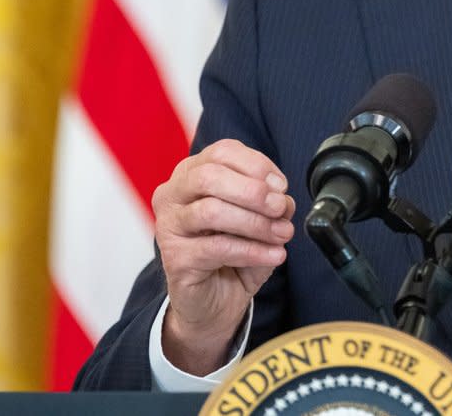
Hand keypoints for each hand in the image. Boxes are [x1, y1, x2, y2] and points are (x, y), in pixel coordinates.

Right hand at [153, 139, 295, 374]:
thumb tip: (282, 198)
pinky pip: (216, 248)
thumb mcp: (258, 219)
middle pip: (209, 175)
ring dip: (255, 223)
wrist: (217, 300)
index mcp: (191, 173)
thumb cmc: (234, 252)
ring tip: (282, 235)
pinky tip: (274, 255)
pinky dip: (252, 251)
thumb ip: (269, 202)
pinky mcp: (175, 258)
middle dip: (253, 191)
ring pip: (211, 211)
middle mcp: (173, 195)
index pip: (222, 152)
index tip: (281, 187)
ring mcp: (169, 226)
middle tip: (281, 208)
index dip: (257, 165)